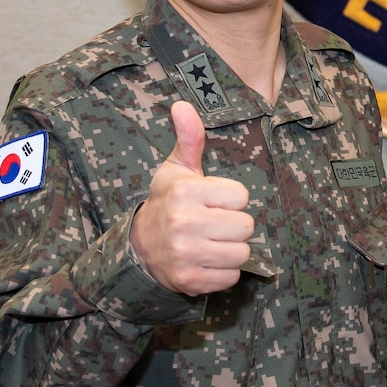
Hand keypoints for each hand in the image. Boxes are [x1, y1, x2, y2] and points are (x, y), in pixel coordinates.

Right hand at [130, 101, 253, 294]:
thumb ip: (189, 138)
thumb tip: (183, 104)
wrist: (140, 248)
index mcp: (185, 192)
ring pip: (242, 253)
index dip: (231, 199)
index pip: (242, 196)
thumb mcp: (177, 168)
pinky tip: (206, 260)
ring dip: (232, 249)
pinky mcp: (191, 281)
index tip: (213, 201)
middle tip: (214, 223)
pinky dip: (224, 271)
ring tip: (212, 242)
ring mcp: (186, 254)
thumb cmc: (167, 202)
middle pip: (246, 226)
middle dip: (235, 225)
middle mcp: (184, 223)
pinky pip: (231, 277)